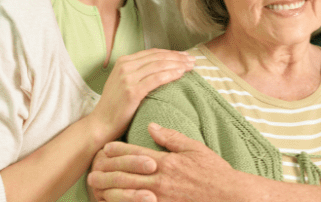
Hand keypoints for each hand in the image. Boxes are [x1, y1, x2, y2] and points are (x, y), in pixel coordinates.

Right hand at [88, 49, 194, 144]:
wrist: (101, 125)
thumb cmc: (115, 107)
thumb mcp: (124, 83)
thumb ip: (138, 73)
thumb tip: (161, 68)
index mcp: (123, 62)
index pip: (153, 53)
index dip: (171, 53)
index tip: (185, 56)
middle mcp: (125, 66)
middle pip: (158, 57)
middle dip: (178, 57)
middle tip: (193, 60)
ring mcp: (127, 78)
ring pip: (159, 66)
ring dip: (178, 64)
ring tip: (191, 67)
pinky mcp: (132, 91)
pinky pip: (156, 79)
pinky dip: (171, 74)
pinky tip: (181, 74)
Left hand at [88, 123, 235, 201]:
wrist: (228, 195)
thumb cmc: (213, 171)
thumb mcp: (195, 148)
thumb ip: (171, 137)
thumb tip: (152, 125)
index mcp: (166, 161)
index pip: (135, 153)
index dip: (117, 150)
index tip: (105, 147)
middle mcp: (159, 179)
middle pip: (125, 173)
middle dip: (106, 170)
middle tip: (92, 168)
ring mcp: (160, 197)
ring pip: (126, 193)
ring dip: (109, 189)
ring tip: (96, 187)